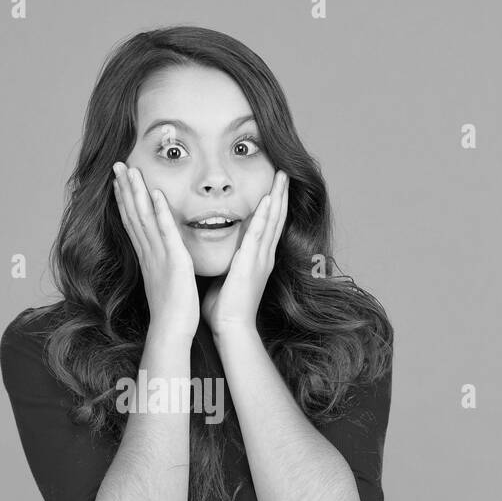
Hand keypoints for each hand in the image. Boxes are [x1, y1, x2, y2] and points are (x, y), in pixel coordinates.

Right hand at [112, 162, 199, 337]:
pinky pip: (166, 231)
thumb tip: (161, 261)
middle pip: (133, 214)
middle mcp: (148, 252)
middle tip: (116, 165)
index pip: (133, 222)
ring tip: (129, 170)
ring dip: (136, 192)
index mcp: (147, 256)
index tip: (119, 181)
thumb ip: (161, 267)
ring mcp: (159, 255)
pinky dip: (160, 212)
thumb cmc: (171, 312)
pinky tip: (156, 193)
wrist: (171, 331)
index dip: (124, 200)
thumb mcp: (163, 283)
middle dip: (124, 188)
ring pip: (144, 217)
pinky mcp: (174, 260)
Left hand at [201, 170, 287, 335]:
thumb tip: (216, 257)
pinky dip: (265, 215)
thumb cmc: (225, 310)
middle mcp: (264, 257)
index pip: (269, 226)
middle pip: (276, 218)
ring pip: (272, 221)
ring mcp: (260, 259)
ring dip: (278, 197)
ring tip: (282, 176)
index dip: (273, 206)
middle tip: (285, 172)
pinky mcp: (251, 263)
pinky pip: (260, 234)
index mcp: (258, 261)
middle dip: (281, 194)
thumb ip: (226, 265)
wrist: (231, 328)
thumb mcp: (226, 279)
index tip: (275, 187)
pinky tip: (269, 199)